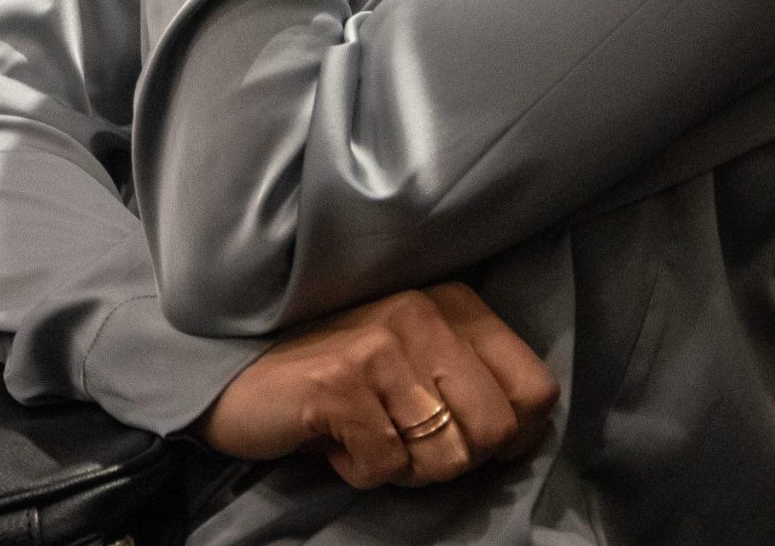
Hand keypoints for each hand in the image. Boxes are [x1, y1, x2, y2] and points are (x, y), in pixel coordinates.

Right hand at [195, 283, 557, 489]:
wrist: (238, 375)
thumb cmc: (339, 381)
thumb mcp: (418, 366)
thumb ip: (474, 383)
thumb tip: (527, 433)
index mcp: (453, 303)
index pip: (536, 390)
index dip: (510, 436)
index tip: (460, 438)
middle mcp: (423, 310)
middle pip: (495, 432)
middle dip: (451, 459)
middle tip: (399, 439)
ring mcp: (382, 342)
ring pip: (445, 458)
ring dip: (402, 468)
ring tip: (364, 432)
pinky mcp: (343, 380)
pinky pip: (387, 466)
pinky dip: (358, 470)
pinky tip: (332, 437)